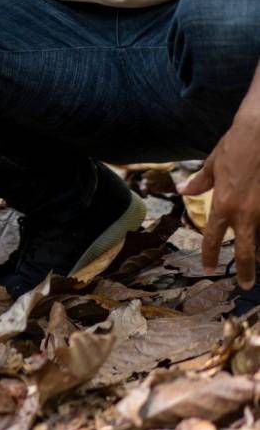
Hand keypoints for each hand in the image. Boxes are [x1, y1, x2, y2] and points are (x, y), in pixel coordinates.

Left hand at [180, 112, 259, 287]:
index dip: (210, 255)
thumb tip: (182, 191)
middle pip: (246, 250)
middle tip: (246, 284)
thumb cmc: (235, 146)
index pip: (213, 236)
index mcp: (223, 203)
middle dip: (246, 270)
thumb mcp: (212, 164)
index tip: (209, 267)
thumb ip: (199, 183)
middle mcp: (244, 212)